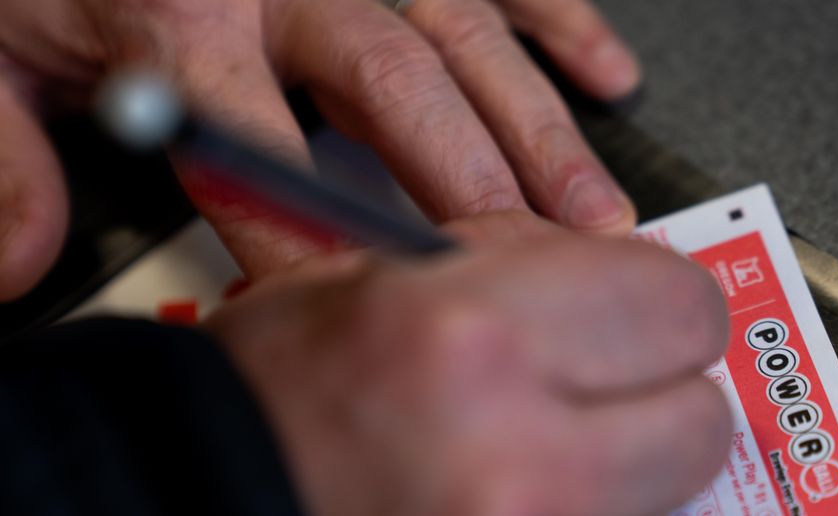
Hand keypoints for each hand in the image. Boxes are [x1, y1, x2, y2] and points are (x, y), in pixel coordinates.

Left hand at [0, 0, 639, 300]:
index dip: (308, 238)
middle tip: (526, 266)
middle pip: (397, 85)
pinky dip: (559, 21)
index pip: (259, 145)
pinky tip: (605, 76)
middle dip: (467, 183)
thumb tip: (23, 261)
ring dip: (537, 129)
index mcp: (185, 7)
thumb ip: (5, 156)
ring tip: (591, 214)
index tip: (361, 308)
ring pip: (466, 39)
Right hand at [205, 212, 730, 515]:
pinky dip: (588, 501)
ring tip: (548, 435)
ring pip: (672, 495)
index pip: (677, 304)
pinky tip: (522, 478)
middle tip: (609, 376)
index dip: (662, 299)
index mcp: (470, 335)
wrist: (202, 493)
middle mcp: (511, 453)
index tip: (640, 306)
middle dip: (663, 390)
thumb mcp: (377, 273)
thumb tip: (611, 264)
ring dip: (631, 459)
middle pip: (701, 420)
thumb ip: (516, 259)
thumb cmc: (268, 387)